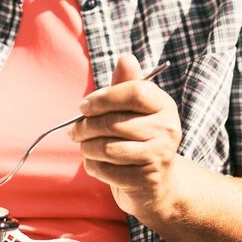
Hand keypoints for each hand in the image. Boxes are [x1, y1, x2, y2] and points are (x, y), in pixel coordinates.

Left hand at [70, 54, 181, 218]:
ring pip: (108, 148)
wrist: (156, 183)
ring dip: (87, 147)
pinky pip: (107, 169)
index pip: (136, 92)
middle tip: (74, 131)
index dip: (104, 97)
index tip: (84, 106)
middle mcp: (167, 129)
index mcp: (164, 105)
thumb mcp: (134, 110)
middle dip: (86, 127)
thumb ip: (126, 85)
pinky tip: (94, 163)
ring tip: (85, 146)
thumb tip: (125, 57)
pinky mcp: (146, 179)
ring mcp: (159, 155)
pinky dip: (93, 166)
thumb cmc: (138, 138)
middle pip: (115, 122)